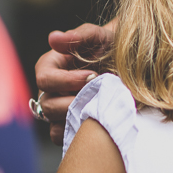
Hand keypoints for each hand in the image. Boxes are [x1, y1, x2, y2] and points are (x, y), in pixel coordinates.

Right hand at [35, 22, 114, 144]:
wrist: (127, 65)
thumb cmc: (109, 47)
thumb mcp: (99, 37)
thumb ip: (80, 35)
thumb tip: (53, 38)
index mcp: (49, 67)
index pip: (45, 79)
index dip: (67, 80)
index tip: (93, 76)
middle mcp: (49, 90)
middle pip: (48, 105)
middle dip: (76, 101)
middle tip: (100, 94)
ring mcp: (58, 110)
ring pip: (55, 124)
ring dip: (79, 118)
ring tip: (100, 107)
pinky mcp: (70, 125)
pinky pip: (65, 137)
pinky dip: (80, 133)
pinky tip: (99, 121)